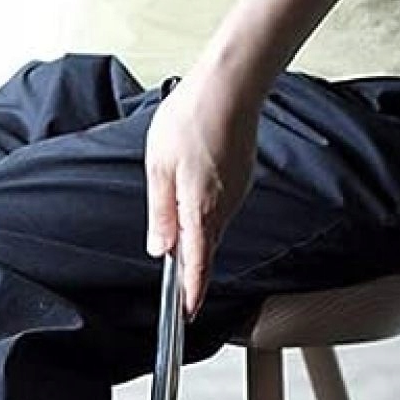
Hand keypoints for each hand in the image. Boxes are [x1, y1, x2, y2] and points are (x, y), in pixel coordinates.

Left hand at [144, 71, 261, 319]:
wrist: (231, 86)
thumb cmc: (192, 120)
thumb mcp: (159, 169)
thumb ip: (160, 213)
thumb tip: (158, 247)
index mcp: (200, 211)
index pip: (197, 265)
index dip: (192, 292)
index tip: (188, 313)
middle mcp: (224, 208)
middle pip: (205, 248)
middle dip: (192, 263)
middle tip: (178, 276)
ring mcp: (236, 194)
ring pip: (212, 225)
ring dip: (196, 229)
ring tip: (179, 213)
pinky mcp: (241, 179)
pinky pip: (221, 206)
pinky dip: (207, 208)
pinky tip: (194, 187)